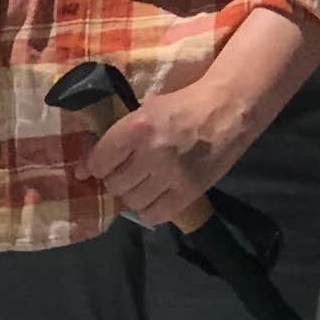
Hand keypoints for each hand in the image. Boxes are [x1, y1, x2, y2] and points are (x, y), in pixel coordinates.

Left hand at [83, 78, 241, 225]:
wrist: (228, 109)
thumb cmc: (184, 105)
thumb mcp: (147, 110)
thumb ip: (121, 135)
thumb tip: (92, 162)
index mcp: (137, 128)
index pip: (100, 160)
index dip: (92, 166)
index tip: (91, 169)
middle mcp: (151, 154)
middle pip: (114, 184)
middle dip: (114, 179)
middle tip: (124, 172)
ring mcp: (171, 176)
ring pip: (132, 201)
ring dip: (132, 194)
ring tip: (142, 184)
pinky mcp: (189, 192)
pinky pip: (156, 214)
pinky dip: (149, 210)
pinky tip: (154, 198)